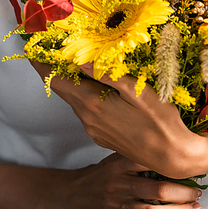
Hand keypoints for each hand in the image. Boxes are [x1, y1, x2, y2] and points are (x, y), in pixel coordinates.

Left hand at [32, 61, 207, 179]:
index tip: (34, 50)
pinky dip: (87, 96)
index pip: (57, 81)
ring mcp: (94, 130)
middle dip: (58, 70)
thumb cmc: (161, 122)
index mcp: (93, 105)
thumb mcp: (137, 92)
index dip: (44, 65)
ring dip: (75, 83)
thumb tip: (80, 60)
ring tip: (80, 62)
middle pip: (65, 90)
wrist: (173, 158)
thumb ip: (107, 75)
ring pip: (78, 100)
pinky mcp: (103, 137)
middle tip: (56, 49)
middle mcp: (88, 119)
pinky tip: (100, 87)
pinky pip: (88, 111)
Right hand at [43, 153, 203, 208]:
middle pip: (157, 189)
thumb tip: (171, 152)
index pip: (152, 160)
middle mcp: (119, 183)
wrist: (66, 197)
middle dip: (182, 192)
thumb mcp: (112, 159)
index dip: (175, 163)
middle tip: (198, 192)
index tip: (192, 164)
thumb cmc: (95, 177)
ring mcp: (116, 205)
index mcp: (120, 163)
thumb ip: (136, 156)